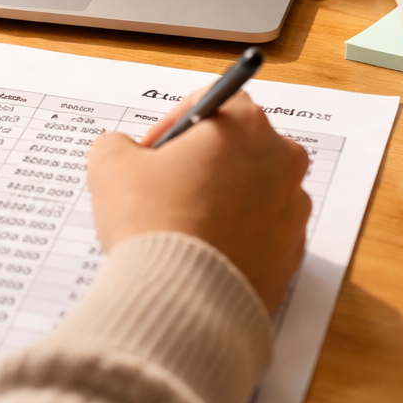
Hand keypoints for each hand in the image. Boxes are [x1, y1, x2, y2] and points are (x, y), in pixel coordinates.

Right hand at [87, 89, 310, 312]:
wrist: (182, 302)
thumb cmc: (151, 221)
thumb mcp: (110, 164)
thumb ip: (118, 143)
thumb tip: (126, 151)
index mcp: (244, 126)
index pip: (212, 100)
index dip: (173, 121)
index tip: (150, 151)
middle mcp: (281, 162)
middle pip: (236, 144)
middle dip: (199, 159)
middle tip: (160, 185)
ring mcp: (292, 212)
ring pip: (249, 189)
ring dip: (216, 196)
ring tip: (176, 223)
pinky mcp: (292, 256)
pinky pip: (257, 231)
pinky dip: (231, 234)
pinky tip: (195, 250)